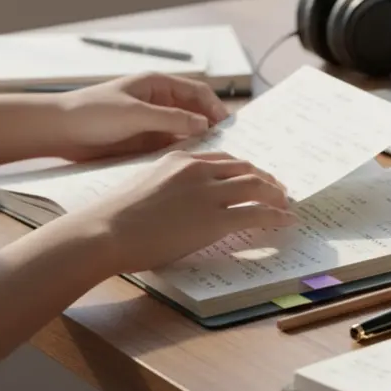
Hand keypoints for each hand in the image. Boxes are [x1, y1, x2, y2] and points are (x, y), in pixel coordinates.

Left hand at [55, 73, 229, 161]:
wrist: (57, 132)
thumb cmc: (92, 113)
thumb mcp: (135, 113)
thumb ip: (172, 118)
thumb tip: (205, 125)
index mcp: (158, 85)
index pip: (198, 92)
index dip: (215, 107)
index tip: (227, 126)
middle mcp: (159, 102)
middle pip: (195, 112)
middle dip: (211, 126)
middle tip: (225, 146)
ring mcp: (152, 123)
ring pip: (185, 131)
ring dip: (198, 142)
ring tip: (211, 158)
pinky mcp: (144, 142)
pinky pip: (171, 147)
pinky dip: (182, 154)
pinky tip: (189, 165)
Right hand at [69, 150, 295, 274]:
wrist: (105, 231)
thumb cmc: (114, 218)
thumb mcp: (145, 186)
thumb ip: (168, 185)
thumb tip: (180, 202)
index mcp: (180, 158)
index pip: (223, 160)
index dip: (244, 170)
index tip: (254, 178)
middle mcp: (198, 169)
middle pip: (246, 168)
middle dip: (266, 179)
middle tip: (277, 191)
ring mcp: (209, 192)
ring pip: (257, 186)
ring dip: (276, 196)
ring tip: (285, 205)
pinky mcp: (216, 218)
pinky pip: (257, 213)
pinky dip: (276, 216)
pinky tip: (285, 221)